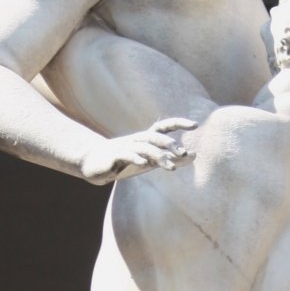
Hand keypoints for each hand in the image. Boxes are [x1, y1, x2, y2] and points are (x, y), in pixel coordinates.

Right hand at [81, 119, 197, 185]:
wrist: (94, 164)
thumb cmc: (125, 161)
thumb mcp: (150, 161)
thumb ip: (170, 158)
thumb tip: (194, 155)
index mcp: (145, 139)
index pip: (163, 127)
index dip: (178, 123)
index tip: (195, 125)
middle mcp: (136, 140)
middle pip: (154, 136)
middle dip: (169, 144)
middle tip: (183, 153)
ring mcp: (125, 147)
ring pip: (144, 147)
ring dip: (158, 156)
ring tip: (171, 167)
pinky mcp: (114, 156)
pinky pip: (126, 154)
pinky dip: (135, 157)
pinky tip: (143, 163)